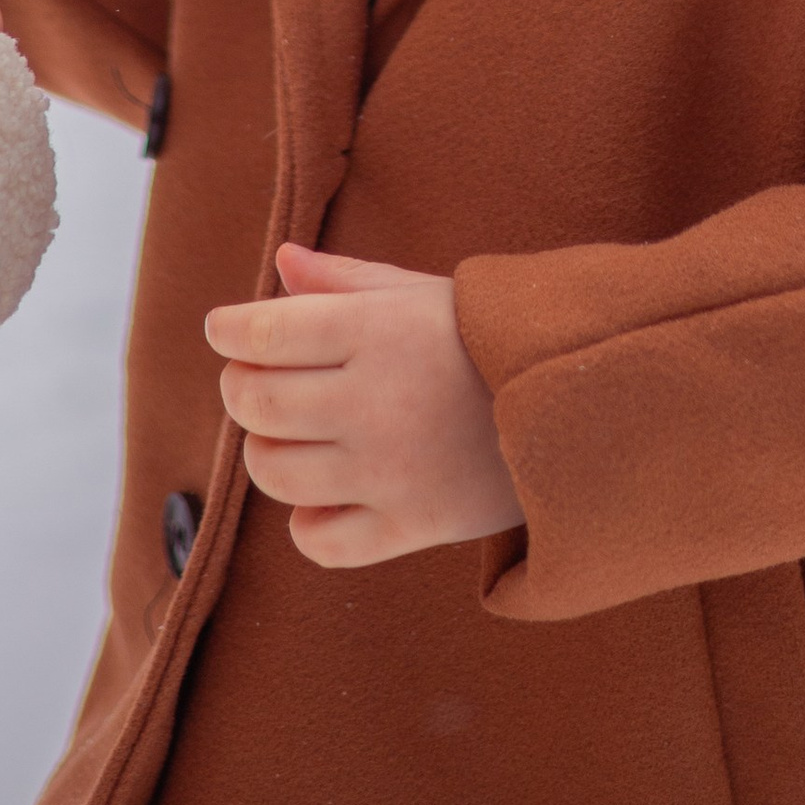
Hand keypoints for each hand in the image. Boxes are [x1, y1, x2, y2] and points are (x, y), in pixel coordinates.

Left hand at [204, 242, 521, 570]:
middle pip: (257, 405)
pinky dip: (306, 523)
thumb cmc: (486, 339)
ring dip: (265, 453)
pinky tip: (322, 496)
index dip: (228, 331)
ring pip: (276, 474)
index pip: (263, 334)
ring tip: (288, 436)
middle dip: (239, 390)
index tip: (224, 330)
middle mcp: (375, 401)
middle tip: (252, 381)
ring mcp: (391, 471)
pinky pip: (321, 541)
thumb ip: (344, 279)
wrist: (579, 406)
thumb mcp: (421, 292)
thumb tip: (278, 263)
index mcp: (377, 331)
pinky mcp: (413, 525)